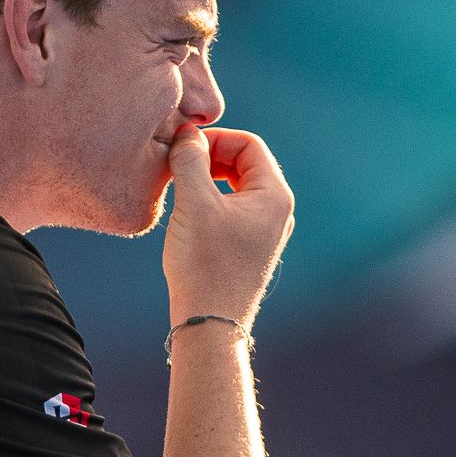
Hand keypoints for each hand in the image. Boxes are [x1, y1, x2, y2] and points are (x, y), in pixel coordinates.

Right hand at [160, 124, 292, 330]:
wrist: (208, 323)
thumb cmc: (204, 264)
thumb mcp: (194, 203)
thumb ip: (191, 160)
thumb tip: (187, 134)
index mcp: (274, 196)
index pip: (249, 144)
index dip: (215, 139)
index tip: (183, 147)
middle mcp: (277, 211)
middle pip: (245, 163)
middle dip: (210, 157)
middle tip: (178, 163)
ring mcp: (265, 231)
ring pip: (236, 186)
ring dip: (207, 178)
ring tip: (179, 186)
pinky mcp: (250, 247)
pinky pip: (232, 208)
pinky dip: (210, 200)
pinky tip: (187, 212)